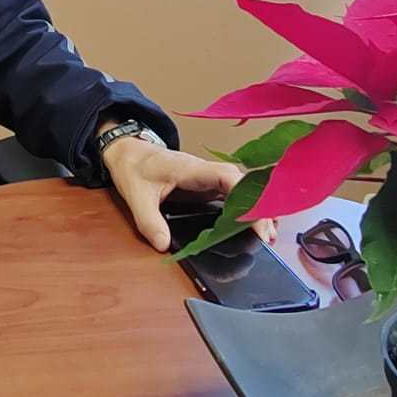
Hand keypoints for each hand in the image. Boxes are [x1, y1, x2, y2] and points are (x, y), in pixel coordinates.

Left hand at [101, 133, 277, 252]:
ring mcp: (208, 178)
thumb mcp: (136, 196)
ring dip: (255, 207)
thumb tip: (163, 245)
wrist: (129, 152)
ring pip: (242, 188)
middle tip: (267, 237)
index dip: (247, 198)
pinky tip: (253, 224)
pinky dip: (245, 207)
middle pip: (243, 184)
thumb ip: (149, 221)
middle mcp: (206, 172)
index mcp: (192, 169)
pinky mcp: (206, 186)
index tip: (258, 222)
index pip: (229, 178)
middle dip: (258, 207)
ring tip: (268, 234)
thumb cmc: (134, 167)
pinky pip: (232, 194)